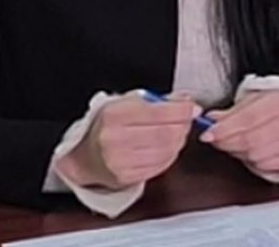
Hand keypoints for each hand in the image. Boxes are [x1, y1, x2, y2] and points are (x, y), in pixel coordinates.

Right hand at [55, 93, 198, 189]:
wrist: (86, 155)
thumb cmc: (109, 126)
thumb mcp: (128, 103)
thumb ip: (159, 100)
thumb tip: (187, 101)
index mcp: (114, 115)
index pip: (159, 112)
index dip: (182, 110)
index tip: (192, 108)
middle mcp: (114, 139)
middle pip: (166, 132)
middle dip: (183, 126)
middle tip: (186, 121)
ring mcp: (119, 161)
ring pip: (166, 150)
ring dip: (179, 141)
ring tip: (175, 134)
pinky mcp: (125, 177)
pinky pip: (160, 165)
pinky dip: (170, 155)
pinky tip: (166, 148)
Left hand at [202, 90, 278, 175]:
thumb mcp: (256, 99)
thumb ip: (232, 111)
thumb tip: (211, 120)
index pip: (247, 119)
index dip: (224, 129)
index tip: (208, 134)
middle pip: (249, 140)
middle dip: (226, 142)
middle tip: (217, 139)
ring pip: (254, 155)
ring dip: (238, 152)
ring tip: (237, 143)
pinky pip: (263, 165)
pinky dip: (253, 160)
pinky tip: (253, 150)